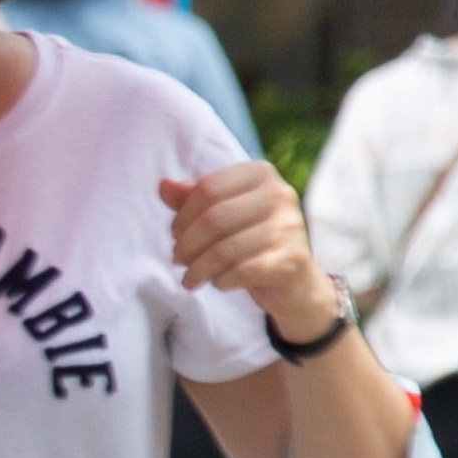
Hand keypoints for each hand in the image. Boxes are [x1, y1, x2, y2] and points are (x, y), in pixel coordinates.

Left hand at [164, 159, 338, 337]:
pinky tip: (216, 283)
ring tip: (190, 277)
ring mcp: (290, 228)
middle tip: (178, 258)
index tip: (175, 234)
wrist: (294, 279)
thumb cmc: (250, 239)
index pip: (208, 187)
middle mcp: (280, 195)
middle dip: (187, 243)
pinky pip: (243, 271)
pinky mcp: (292, 260)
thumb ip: (192, 198)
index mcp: (261, 173)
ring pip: (225, 249)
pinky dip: (221, 280)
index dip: (183, 214)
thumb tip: (163, 185)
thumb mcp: (222, 212)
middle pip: (214, 218)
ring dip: (199, 268)